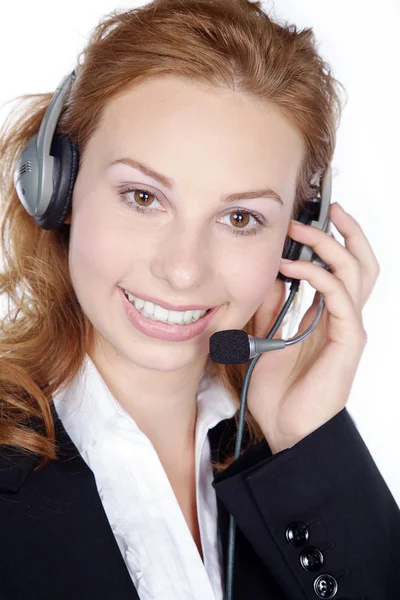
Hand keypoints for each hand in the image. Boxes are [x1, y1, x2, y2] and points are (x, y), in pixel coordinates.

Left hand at [247, 201, 379, 453]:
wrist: (287, 430)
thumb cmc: (278, 391)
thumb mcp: (264, 339)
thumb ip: (270, 308)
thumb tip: (270, 276)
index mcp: (327, 316)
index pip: (340, 268)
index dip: (331, 240)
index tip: (307, 219)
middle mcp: (343, 317)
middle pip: (361, 262)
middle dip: (346, 231)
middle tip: (324, 210)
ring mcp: (348, 327)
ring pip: (356, 270)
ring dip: (330, 244)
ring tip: (303, 229)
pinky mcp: (348, 339)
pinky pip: (340, 296)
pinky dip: (318, 275)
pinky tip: (291, 266)